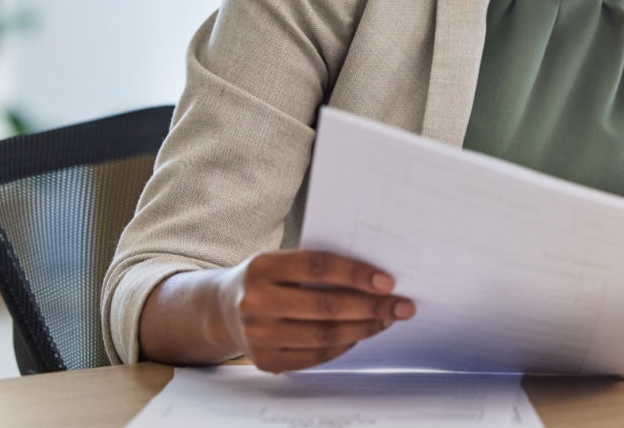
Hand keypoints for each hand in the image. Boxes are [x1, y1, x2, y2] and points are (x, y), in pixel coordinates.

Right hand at [215, 249, 414, 372]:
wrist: (221, 310)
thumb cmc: (264, 279)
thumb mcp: (279, 261)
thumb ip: (316, 267)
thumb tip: (374, 278)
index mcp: (263, 267)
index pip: (318, 268)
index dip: (357, 274)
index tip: (388, 281)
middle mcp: (256, 302)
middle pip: (326, 307)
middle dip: (372, 307)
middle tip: (402, 305)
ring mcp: (259, 336)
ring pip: (325, 335)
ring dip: (364, 328)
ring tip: (386, 320)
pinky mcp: (265, 361)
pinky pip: (316, 356)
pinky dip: (343, 346)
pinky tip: (360, 334)